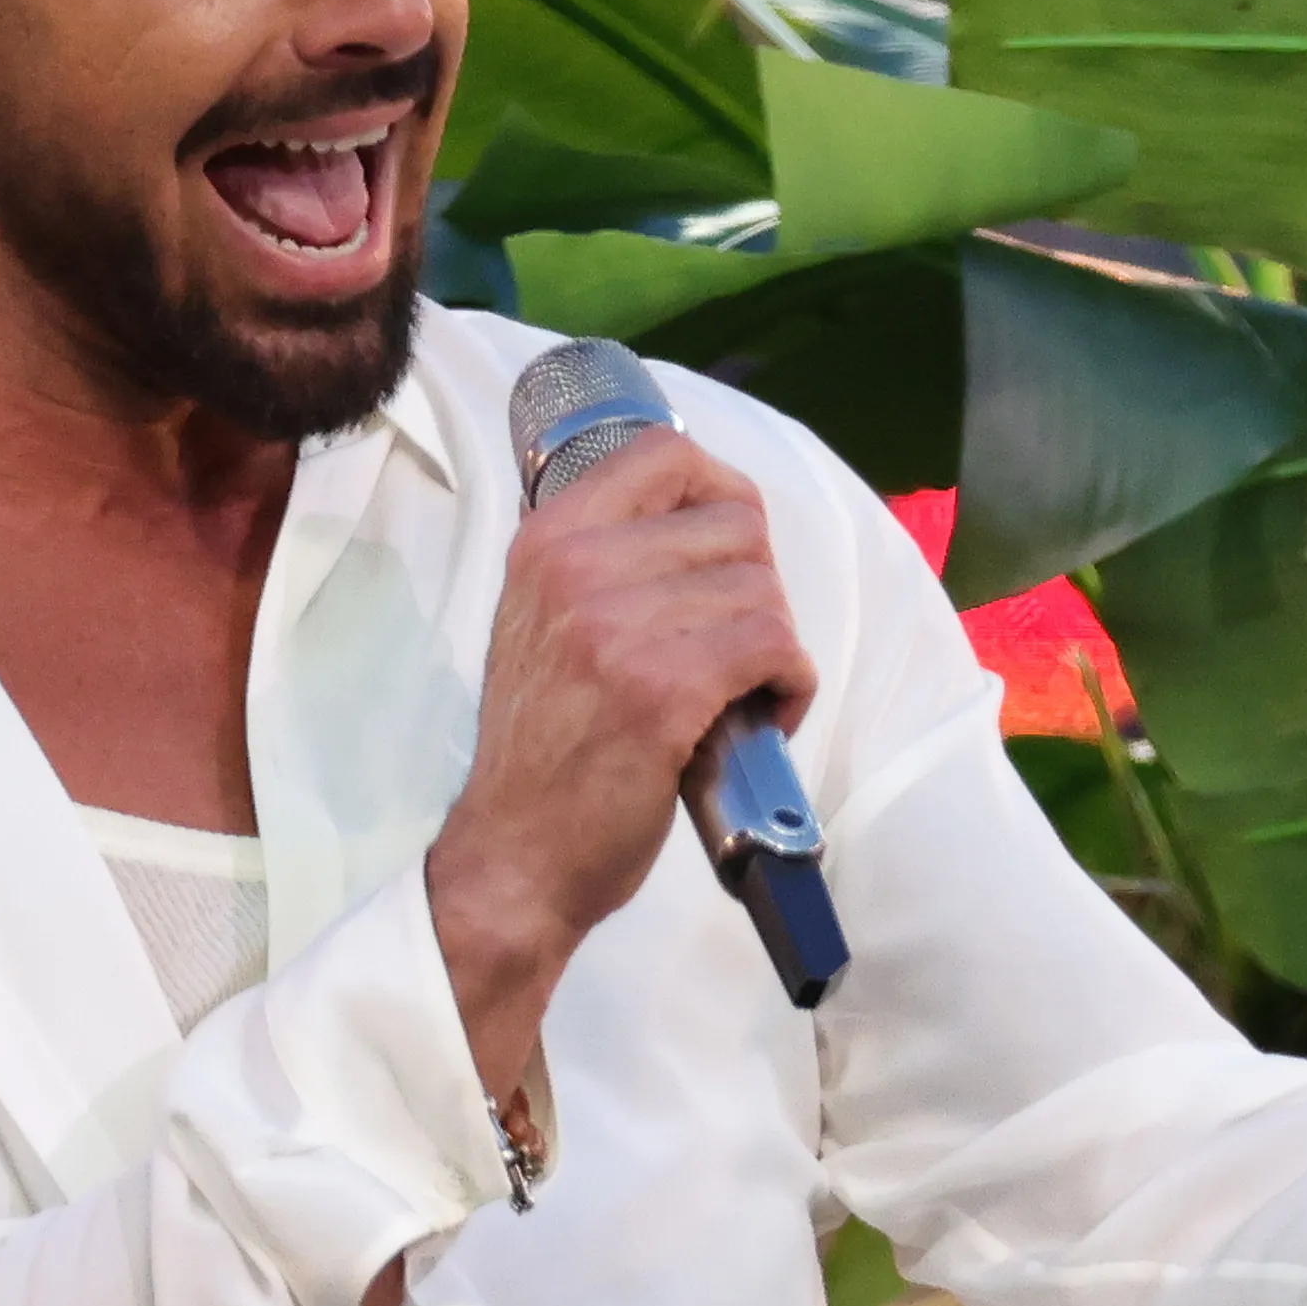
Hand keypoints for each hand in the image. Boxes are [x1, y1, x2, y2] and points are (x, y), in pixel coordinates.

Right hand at [423, 422, 812, 1085]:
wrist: (516, 854)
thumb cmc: (544, 747)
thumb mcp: (542, 621)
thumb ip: (602, 559)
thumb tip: (706, 513)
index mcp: (548, 539)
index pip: (668, 451)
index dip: (724, 496)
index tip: (732, 554)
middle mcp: (577, 568)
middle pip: (736, 525)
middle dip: (758, 589)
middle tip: (736, 650)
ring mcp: (618, 627)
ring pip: (763, 591)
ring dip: (775, 646)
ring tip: (744, 694)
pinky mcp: (663, 691)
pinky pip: (775, 649)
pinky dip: (790, 686)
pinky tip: (761, 717)